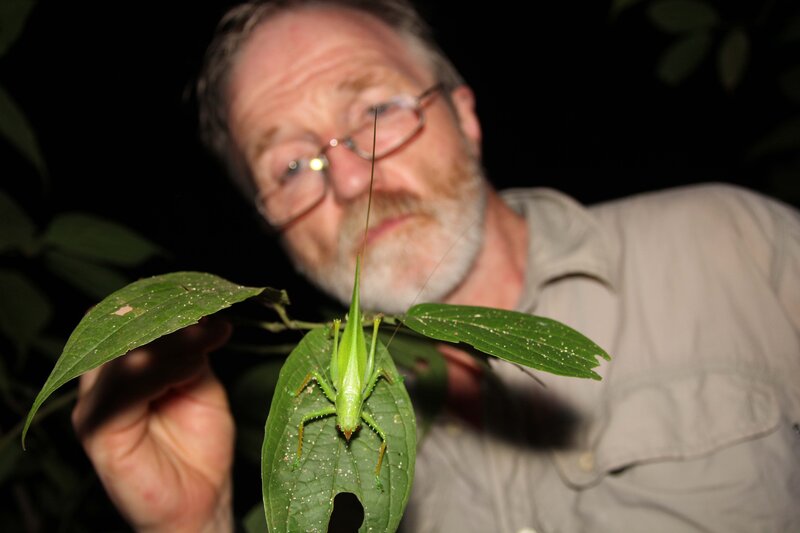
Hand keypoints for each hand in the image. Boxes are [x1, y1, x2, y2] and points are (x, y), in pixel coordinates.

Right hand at [72, 317, 234, 532]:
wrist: (201, 499)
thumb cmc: (198, 444)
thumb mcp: (201, 384)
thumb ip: (191, 351)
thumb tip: (203, 316)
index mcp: (122, 365)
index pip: (129, 319)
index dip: (164, 302)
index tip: (206, 294)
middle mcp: (102, 381)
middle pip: (121, 331)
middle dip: (168, 318)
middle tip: (207, 314)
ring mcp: (95, 405)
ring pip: (122, 355)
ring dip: (170, 343)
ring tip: (206, 338)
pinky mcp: (98, 430)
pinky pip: (121, 391)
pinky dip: (157, 372)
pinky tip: (190, 369)